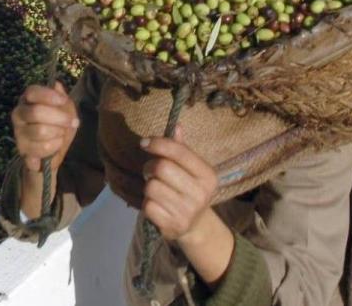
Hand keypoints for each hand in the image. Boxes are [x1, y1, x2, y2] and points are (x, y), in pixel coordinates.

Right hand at [10, 82, 79, 171]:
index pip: (32, 93)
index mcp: (28, 100)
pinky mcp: (23, 150)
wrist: (57, 150)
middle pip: (36, 112)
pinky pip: (42, 148)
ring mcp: (19, 133)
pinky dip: (54, 147)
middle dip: (60, 118)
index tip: (63, 101)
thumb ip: (61, 97)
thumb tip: (56, 85)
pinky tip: (55, 145)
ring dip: (58, 133)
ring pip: (40, 131)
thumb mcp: (65, 108)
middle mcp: (19, 114)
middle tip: (72, 122)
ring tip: (61, 134)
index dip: (48, 96)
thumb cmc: (59, 125)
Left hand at [140, 125, 217, 241]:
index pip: (179, 151)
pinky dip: (147, 204)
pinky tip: (157, 206)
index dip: (158, 143)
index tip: (144, 143)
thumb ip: (181, 149)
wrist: (195, 226)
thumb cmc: (188, 190)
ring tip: (156, 190)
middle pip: (161, 168)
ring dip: (148, 187)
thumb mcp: (190, 169)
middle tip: (150, 172)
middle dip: (149, 167)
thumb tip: (176, 125)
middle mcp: (201, 193)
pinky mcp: (173, 225)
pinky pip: (148, 206)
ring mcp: (188, 211)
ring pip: (151, 187)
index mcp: (207, 175)